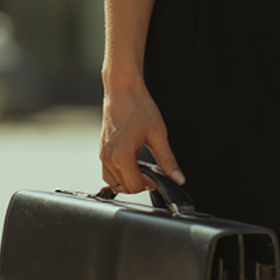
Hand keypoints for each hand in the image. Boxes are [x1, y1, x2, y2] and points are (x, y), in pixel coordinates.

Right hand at [99, 81, 184, 195]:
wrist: (122, 91)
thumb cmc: (139, 108)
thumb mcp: (158, 135)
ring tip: (143, 168)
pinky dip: (121, 174)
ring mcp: (102, 155)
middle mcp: (108, 158)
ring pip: (114, 183)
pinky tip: (133, 163)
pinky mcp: (102, 151)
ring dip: (129, 181)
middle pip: (124, 188)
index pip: (135, 186)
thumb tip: (178, 178)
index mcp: (121, 156)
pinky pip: (109, 173)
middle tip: (153, 172)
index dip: (150, 185)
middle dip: (140, 184)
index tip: (159, 177)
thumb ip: (168, 160)